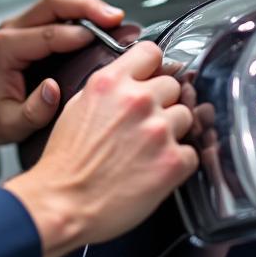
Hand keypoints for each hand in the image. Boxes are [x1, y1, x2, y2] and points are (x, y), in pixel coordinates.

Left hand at [0, 0, 123, 158]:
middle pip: (54, 2)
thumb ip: (33, 111)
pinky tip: (99, 26)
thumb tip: (55, 91)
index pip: (48, 33)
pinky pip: (54, 13)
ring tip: (115, 20)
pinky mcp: (25, 31)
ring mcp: (17, 27)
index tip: (107, 40)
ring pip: (56, 3)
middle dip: (88, 6)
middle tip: (117, 17)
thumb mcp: (7, 125)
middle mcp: (10, 31)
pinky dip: (79, 15)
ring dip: (86, 7)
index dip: (80, 34)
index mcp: (4, 50)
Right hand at [5, 42, 197, 256]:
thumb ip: (107, 89)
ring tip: (149, 150)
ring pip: (186, 116)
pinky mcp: (173, 162)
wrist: (63, 203)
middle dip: (162, 103)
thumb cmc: (65, 163)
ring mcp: (158, 130)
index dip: (153, 67)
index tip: (153, 77)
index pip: (152, 52)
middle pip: (173, 85)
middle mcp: (137, 101)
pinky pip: (192, 153)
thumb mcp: (77, 108)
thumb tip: (128, 83)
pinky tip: (156, 169)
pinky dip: (178, 162)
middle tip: (145, 125)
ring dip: (172, 131)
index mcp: (110, 83)